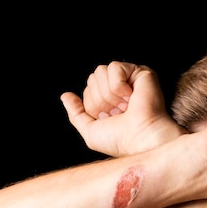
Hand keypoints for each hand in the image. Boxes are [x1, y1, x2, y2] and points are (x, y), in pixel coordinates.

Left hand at [61, 62, 183, 156]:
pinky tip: (129, 97)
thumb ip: (76, 113)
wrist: (140, 139)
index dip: (93, 105)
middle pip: (92, 78)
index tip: (109, 119)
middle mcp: (119, 89)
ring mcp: (130, 80)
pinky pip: (114, 67)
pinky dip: (117, 85)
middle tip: (117, 113)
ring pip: (100, 71)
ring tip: (124, 106)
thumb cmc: (120, 140)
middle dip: (99, 99)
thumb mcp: (90, 131)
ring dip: (108, 94)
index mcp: (109, 101)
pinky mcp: (140, 73)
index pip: (88, 90)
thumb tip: (65, 95)